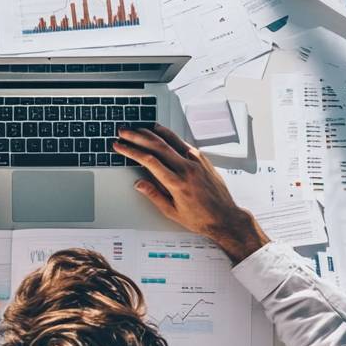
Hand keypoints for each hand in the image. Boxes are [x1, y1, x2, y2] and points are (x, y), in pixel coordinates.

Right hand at [113, 124, 268, 263]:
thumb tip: (138, 183)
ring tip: (138, 128)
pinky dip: (169, 136)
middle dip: (137, 137)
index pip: (149, 161)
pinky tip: (160, 132)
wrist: (225, 217)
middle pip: (157, 146)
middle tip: (123, 132)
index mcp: (177, 183)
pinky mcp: (202, 158)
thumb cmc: (201, 218)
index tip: (120, 146)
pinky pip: (182, 143)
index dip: (131, 151)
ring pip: (170, 140)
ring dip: (152, 132)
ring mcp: (196, 161)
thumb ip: (154, 195)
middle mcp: (187, 168)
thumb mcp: (172, 212)